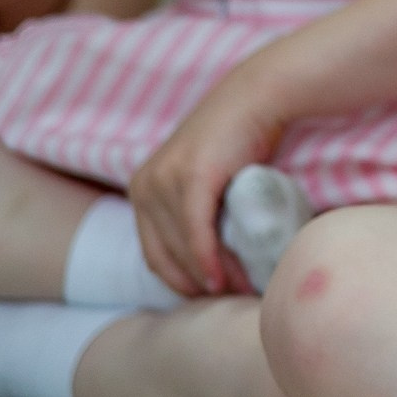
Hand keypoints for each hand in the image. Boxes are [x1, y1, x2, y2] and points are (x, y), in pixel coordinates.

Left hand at [127, 67, 286, 294]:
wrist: (256, 97)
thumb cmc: (236, 138)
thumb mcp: (200, 175)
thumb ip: (190, 207)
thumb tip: (202, 257)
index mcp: (141, 187)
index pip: (152, 251)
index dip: (177, 280)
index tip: (205, 295)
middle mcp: (145, 185)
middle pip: (164, 254)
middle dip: (193, 283)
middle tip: (226, 299)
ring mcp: (165, 180)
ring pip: (180, 248)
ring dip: (206, 277)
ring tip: (234, 291)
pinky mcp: (191, 178)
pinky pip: (195, 233)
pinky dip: (206, 260)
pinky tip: (221, 278)